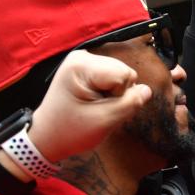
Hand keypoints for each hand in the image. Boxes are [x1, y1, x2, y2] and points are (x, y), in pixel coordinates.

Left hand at [29, 50, 151, 163]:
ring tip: (94, 106)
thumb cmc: (71, 131)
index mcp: (81, 65)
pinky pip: (115, 77)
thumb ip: (130, 104)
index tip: (99, 108)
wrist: (47, 137)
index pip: (125, 75)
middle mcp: (83, 56)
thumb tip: (147, 90)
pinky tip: (94, 102)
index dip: (120, 96)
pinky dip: (110, 93)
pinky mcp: (88, 69)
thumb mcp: (104, 121)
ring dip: (114, 95)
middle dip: (118, 94)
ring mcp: (85, 61)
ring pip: (122, 75)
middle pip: (124, 72)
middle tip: (97, 109)